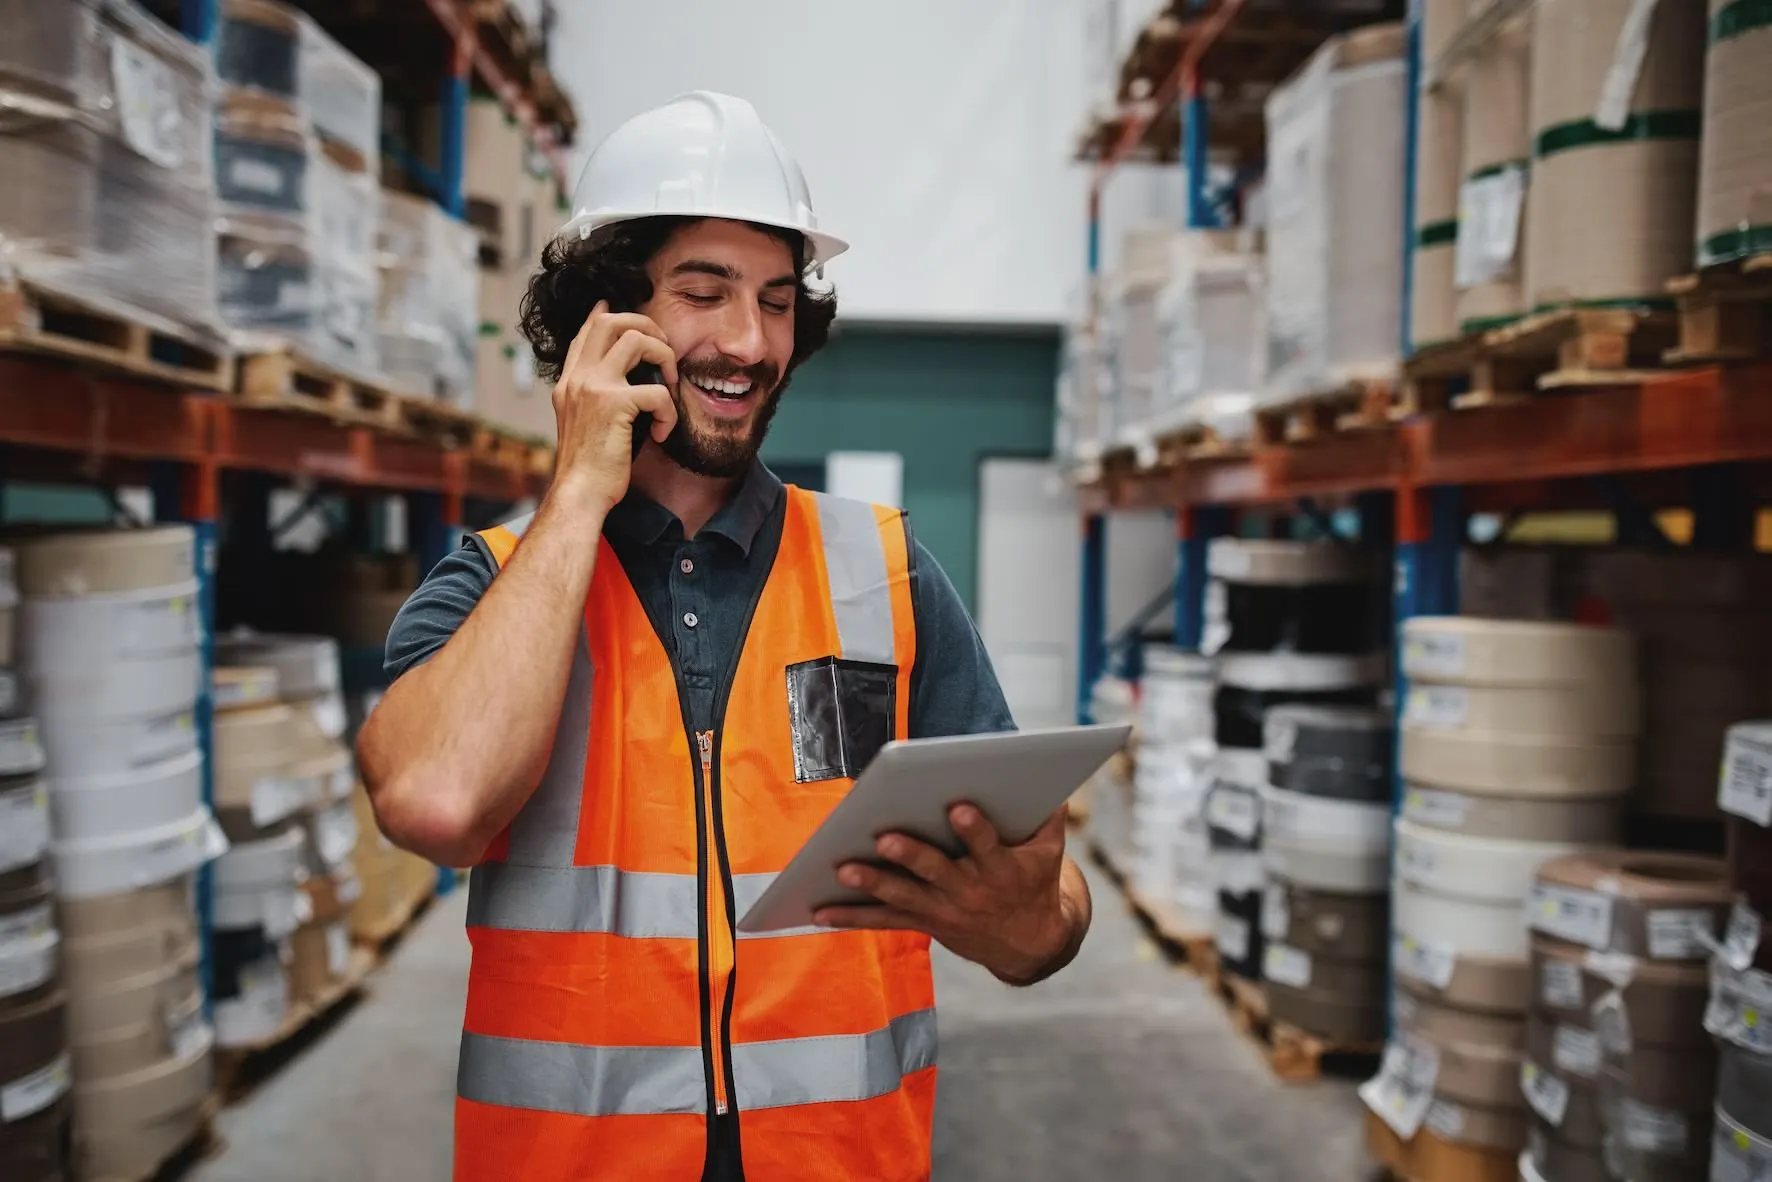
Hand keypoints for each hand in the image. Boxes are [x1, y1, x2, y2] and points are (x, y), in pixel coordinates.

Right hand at [548, 300, 680, 513]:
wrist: (579, 494)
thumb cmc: (589, 469)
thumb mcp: (584, 426)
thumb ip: (596, 401)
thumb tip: (625, 388)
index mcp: (569, 383)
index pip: (585, 333)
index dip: (602, 315)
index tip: (613, 307)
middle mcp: (577, 378)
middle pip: (610, 322)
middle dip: (645, 325)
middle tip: (665, 349)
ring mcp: (593, 387)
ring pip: (636, 340)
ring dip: (664, 357)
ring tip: (669, 385)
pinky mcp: (613, 404)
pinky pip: (657, 391)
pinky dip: (669, 411)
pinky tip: (663, 431)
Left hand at [814, 804, 1078, 984]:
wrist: (1030, 945)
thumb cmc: (1035, 880)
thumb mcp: (1050, 850)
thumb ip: (1048, 813)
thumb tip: (1049, 770)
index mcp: (1003, 869)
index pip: (988, 846)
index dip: (975, 830)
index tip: (959, 808)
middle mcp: (970, 891)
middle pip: (936, 871)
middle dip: (910, 855)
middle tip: (884, 837)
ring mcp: (943, 910)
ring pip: (903, 896)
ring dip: (872, 884)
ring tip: (844, 870)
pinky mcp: (924, 922)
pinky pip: (883, 920)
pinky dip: (850, 916)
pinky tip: (818, 910)